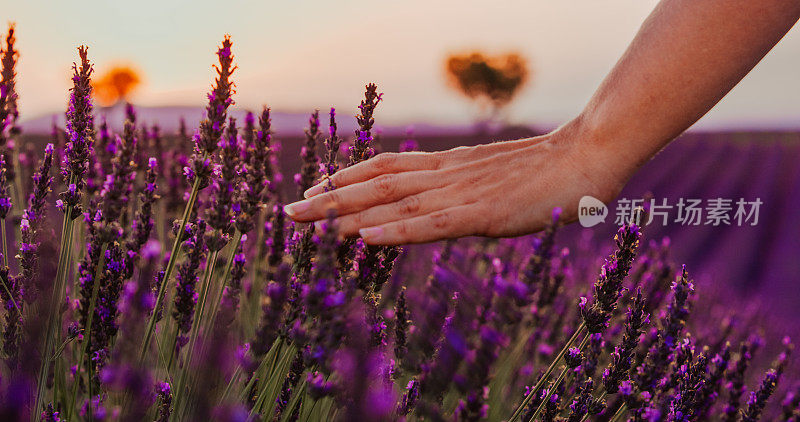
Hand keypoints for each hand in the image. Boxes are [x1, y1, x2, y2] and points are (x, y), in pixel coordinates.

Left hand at [284, 119, 631, 244]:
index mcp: (449, 166)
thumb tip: (448, 201)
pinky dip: (394, 232)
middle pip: (376, 183)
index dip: (347, 177)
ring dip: (346, 213)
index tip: (315, 188)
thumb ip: (467, 186)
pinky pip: (430, 225)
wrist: (589, 155)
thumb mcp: (495, 175)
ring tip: (307, 221)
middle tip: (288, 210)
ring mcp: (462, 194)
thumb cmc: (549, 170)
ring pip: (392, 202)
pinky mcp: (483, 216)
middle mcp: (446, 176)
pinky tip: (363, 240)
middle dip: (330, 198)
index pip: (386, 166)